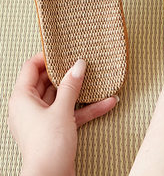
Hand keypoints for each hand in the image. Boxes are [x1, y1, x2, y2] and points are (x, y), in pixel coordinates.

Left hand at [8, 52, 118, 175]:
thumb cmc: (47, 146)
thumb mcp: (61, 110)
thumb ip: (71, 85)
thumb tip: (78, 64)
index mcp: (22, 99)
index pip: (30, 68)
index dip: (46, 57)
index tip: (64, 49)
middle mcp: (30, 107)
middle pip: (48, 81)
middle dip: (68, 72)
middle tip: (83, 60)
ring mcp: (44, 119)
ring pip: (63, 97)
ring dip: (82, 90)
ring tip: (99, 78)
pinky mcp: (56, 130)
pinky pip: (72, 112)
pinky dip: (88, 108)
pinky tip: (108, 102)